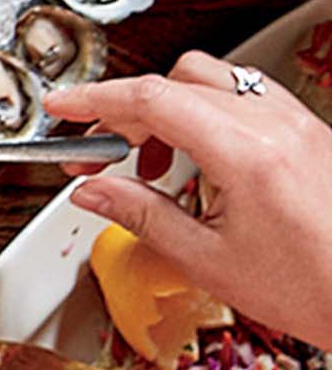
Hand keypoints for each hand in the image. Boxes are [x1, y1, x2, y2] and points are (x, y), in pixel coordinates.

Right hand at [51, 50, 331, 348]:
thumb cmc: (315, 288)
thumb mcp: (209, 261)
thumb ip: (142, 216)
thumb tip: (93, 191)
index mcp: (249, 154)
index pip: (153, 98)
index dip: (95, 99)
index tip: (63, 108)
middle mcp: (279, 127)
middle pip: (180, 81)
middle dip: (126, 109)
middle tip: (98, 151)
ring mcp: (300, 126)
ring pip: (215, 81)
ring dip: (170, 108)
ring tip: (149, 159)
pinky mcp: (312, 135)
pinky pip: (248, 99)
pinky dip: (208, 115)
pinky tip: (198, 159)